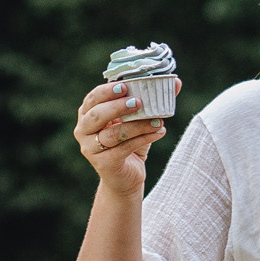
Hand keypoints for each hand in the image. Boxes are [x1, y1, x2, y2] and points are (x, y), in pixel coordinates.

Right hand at [74, 80, 174, 195]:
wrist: (126, 177)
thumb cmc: (129, 142)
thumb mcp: (138, 119)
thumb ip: (153, 101)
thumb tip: (176, 83)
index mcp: (88, 113)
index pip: (93, 98)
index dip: (107, 91)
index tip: (125, 86)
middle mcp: (83, 130)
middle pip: (97, 115)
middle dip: (117, 106)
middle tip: (138, 101)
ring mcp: (90, 148)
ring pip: (113, 134)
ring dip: (137, 125)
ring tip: (158, 121)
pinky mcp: (103, 163)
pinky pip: (123, 149)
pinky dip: (143, 139)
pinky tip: (159, 133)